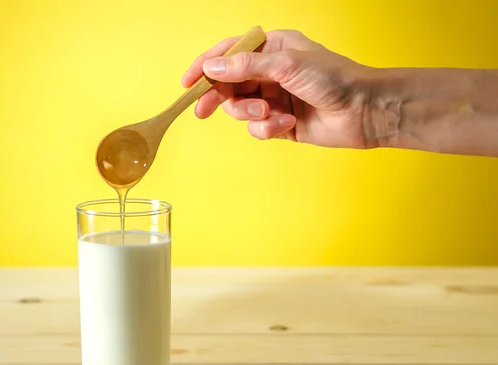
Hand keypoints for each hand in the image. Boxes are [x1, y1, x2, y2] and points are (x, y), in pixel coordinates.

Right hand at [182, 30, 376, 147]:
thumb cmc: (333, 78)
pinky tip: (285, 124)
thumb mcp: (287, 65)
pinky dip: (267, 128)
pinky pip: (257, 127)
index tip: (187, 82)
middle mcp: (270, 72)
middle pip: (229, 84)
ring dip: (250, 114)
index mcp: (272, 48)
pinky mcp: (280, 122)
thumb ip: (247, 66)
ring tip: (270, 114)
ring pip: (241, 108)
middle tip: (202, 111)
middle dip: (218, 97)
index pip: (229, 53)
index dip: (205, 66)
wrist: (364, 111)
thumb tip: (212, 66)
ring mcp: (274, 98)